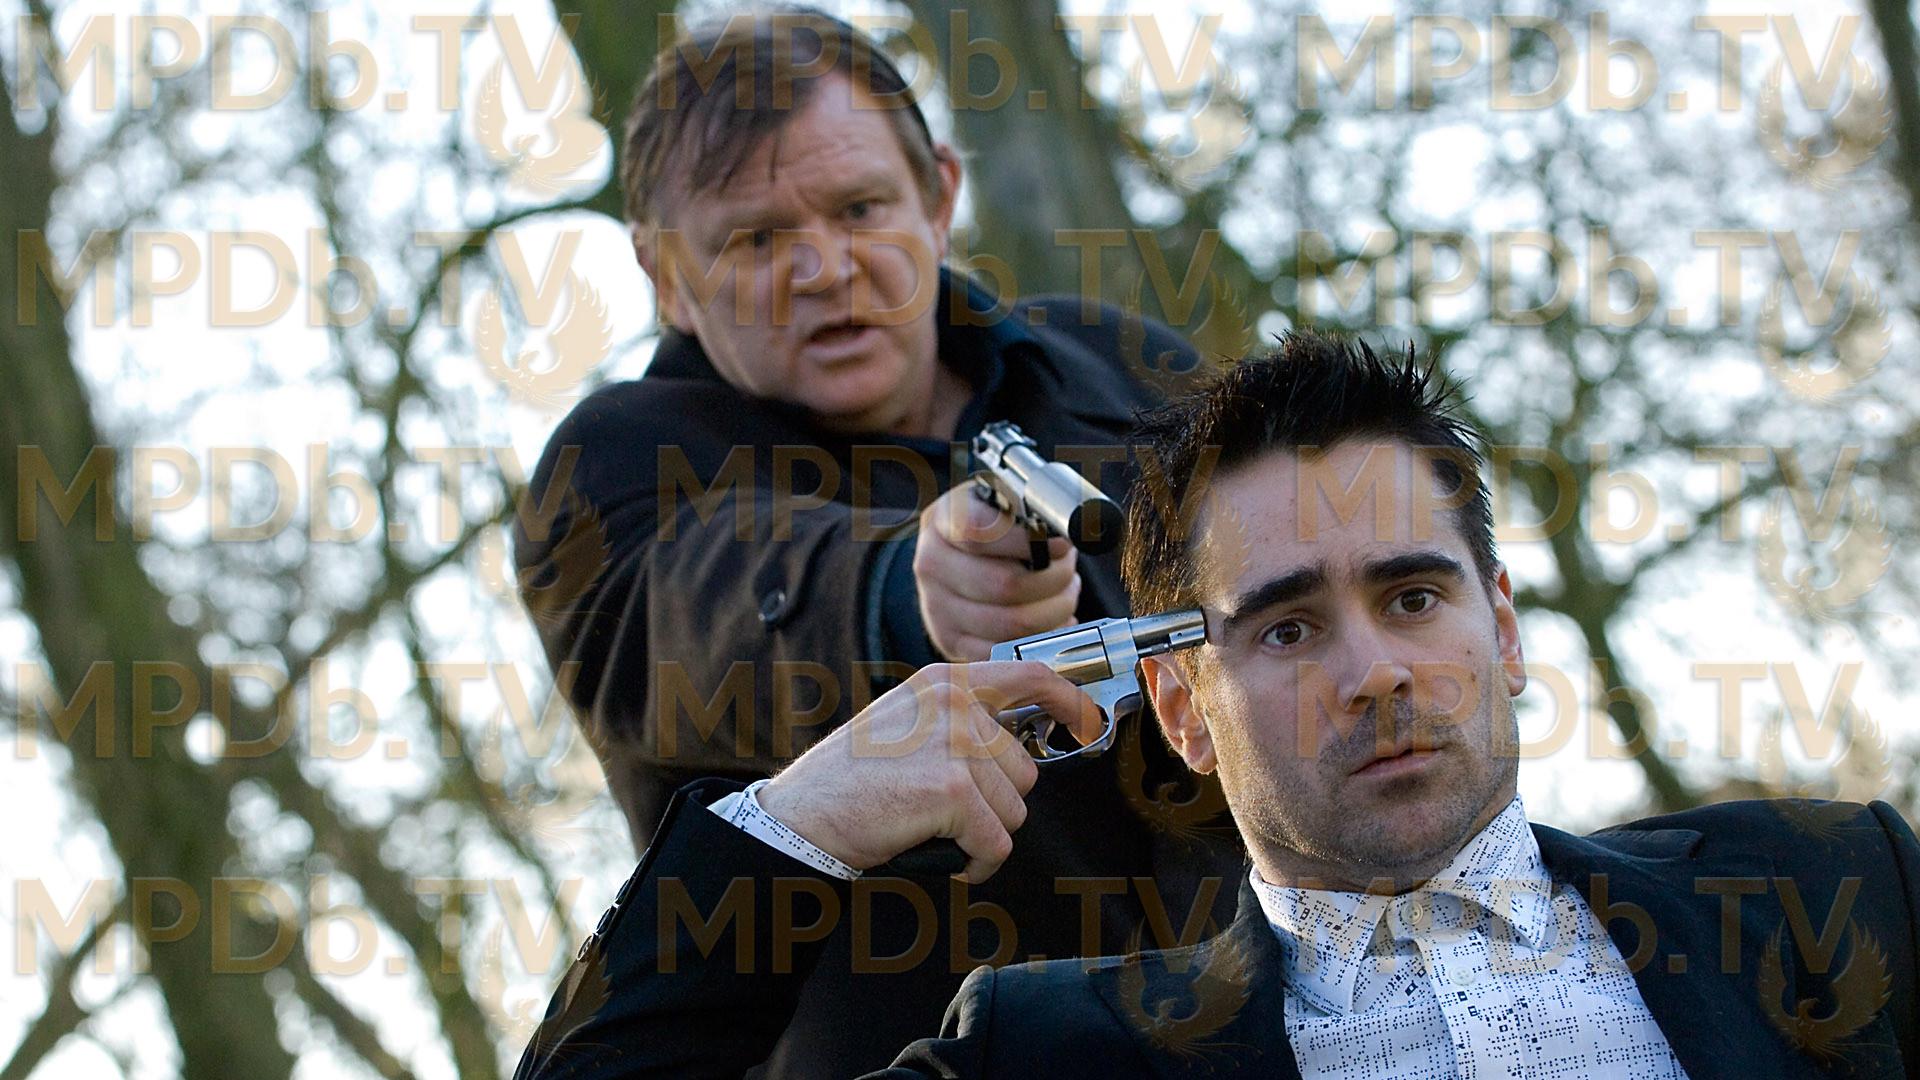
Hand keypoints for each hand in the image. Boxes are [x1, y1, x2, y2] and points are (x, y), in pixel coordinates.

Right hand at [756, 661, 1100, 882]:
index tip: (1086, 721)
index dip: (1068, 700)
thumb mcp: (904, 725)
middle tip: (940, 812)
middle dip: (994, 805)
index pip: (1028, 675)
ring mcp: (954, 742)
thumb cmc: (848, 783)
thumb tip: (1014, 743)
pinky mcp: (952, 789)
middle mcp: (953, 702)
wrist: (801, 818)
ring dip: (981, 834)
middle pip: (1025, 770)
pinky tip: (939, 854)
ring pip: (1014, 811)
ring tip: (929, 827)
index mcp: (942, 682)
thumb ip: (956, 721)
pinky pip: (997, 843)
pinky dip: (975, 863)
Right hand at [914, 485, 1079, 661]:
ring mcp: (937, 609)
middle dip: (1054, 579)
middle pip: (1006, 585)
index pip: (980, 532)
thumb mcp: (1001, 502)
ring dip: (1054, 610)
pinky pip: (1006, 652)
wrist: (955, 561)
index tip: (1061, 544)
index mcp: (944, 521)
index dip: (1029, 541)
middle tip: (1068, 572)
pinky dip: (1041, 639)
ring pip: (1014, 624)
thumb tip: (1069, 532)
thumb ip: (1026, 509)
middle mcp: (931, 565)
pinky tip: (1052, 622)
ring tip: (1064, 594)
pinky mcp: (952, 643)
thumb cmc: (992, 529)